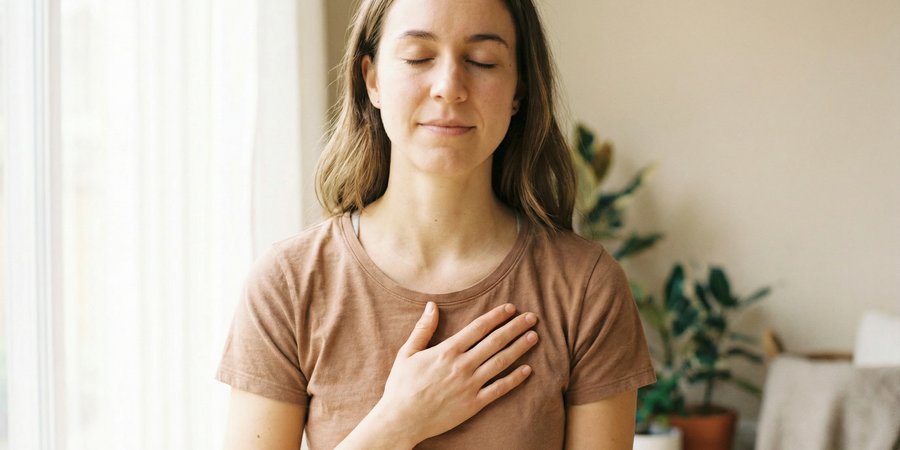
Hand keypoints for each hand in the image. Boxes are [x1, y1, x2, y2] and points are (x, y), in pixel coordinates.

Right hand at [373, 301, 539, 443]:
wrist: (401, 420)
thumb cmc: (401, 386)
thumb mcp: (407, 353)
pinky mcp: (474, 404)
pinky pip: (499, 389)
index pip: (478, 328)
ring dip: (519, 348)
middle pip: (495, 341)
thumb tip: (431, 305)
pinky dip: (515, 379)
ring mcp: (470, 385)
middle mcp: (462, 365)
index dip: (497, 316)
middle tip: (532, 317)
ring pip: (501, 362)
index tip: (511, 308)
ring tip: (534, 336)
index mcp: (447, 351)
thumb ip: (423, 329)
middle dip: (515, 327)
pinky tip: (528, 370)